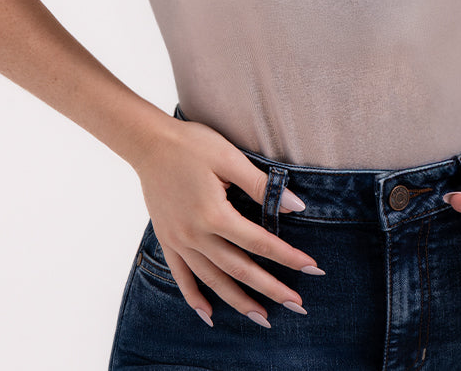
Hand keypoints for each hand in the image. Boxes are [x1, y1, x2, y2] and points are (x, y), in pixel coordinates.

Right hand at [134, 117, 323, 327]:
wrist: (148, 143)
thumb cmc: (191, 145)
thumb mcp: (229, 157)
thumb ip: (261, 185)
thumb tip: (295, 206)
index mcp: (213, 214)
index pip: (259, 242)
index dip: (287, 256)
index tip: (312, 267)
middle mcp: (195, 234)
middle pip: (239, 269)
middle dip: (270, 289)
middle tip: (297, 306)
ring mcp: (178, 240)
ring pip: (213, 279)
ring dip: (239, 301)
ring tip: (262, 318)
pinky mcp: (167, 240)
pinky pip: (181, 276)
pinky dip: (195, 297)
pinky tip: (210, 314)